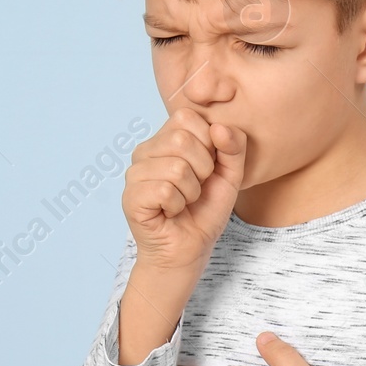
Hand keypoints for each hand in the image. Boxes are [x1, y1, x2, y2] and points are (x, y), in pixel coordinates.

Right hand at [122, 108, 246, 273]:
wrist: (190, 249)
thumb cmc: (205, 210)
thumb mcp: (230, 174)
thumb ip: (233, 146)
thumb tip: (219, 127)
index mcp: (165, 138)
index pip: (187, 117)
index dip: (208, 143)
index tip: (207, 168)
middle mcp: (145, 151)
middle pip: (181, 140)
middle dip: (202, 170)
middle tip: (195, 189)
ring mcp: (134, 173)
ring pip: (176, 168)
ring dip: (190, 192)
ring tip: (183, 202)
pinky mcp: (131, 197)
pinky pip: (165, 191)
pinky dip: (177, 206)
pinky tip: (170, 213)